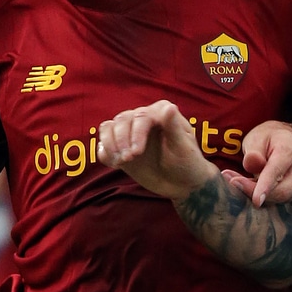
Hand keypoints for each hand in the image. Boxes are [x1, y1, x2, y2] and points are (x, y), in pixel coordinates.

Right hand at [97, 100, 215, 201]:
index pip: (141, 116)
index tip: (137, 153)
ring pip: (108, 128)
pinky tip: (116, 165)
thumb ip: (173, 127)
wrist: (183, 183)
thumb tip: (169, 107)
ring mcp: (130, 133)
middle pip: (121, 120)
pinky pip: (104, 145)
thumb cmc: (188, 163)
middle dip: (121, 140)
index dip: (136, 133)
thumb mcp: (183, 148)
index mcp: (160, 113)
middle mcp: (143, 118)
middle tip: (128, 160)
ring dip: (110, 145)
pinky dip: (105, 153)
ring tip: (120, 162)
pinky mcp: (121, 148)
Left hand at [232, 120, 291, 206]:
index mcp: (290, 149)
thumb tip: (252, 165)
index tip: (256, 200)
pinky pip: (280, 199)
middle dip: (256, 193)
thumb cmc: (267, 138)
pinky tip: (250, 185)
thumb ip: (253, 152)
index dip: (265, 187)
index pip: (277, 172)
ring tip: (239, 180)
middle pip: (282, 191)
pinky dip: (263, 196)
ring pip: (281, 197)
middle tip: (233, 182)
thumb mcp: (256, 138)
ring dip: (258, 194)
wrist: (284, 138)